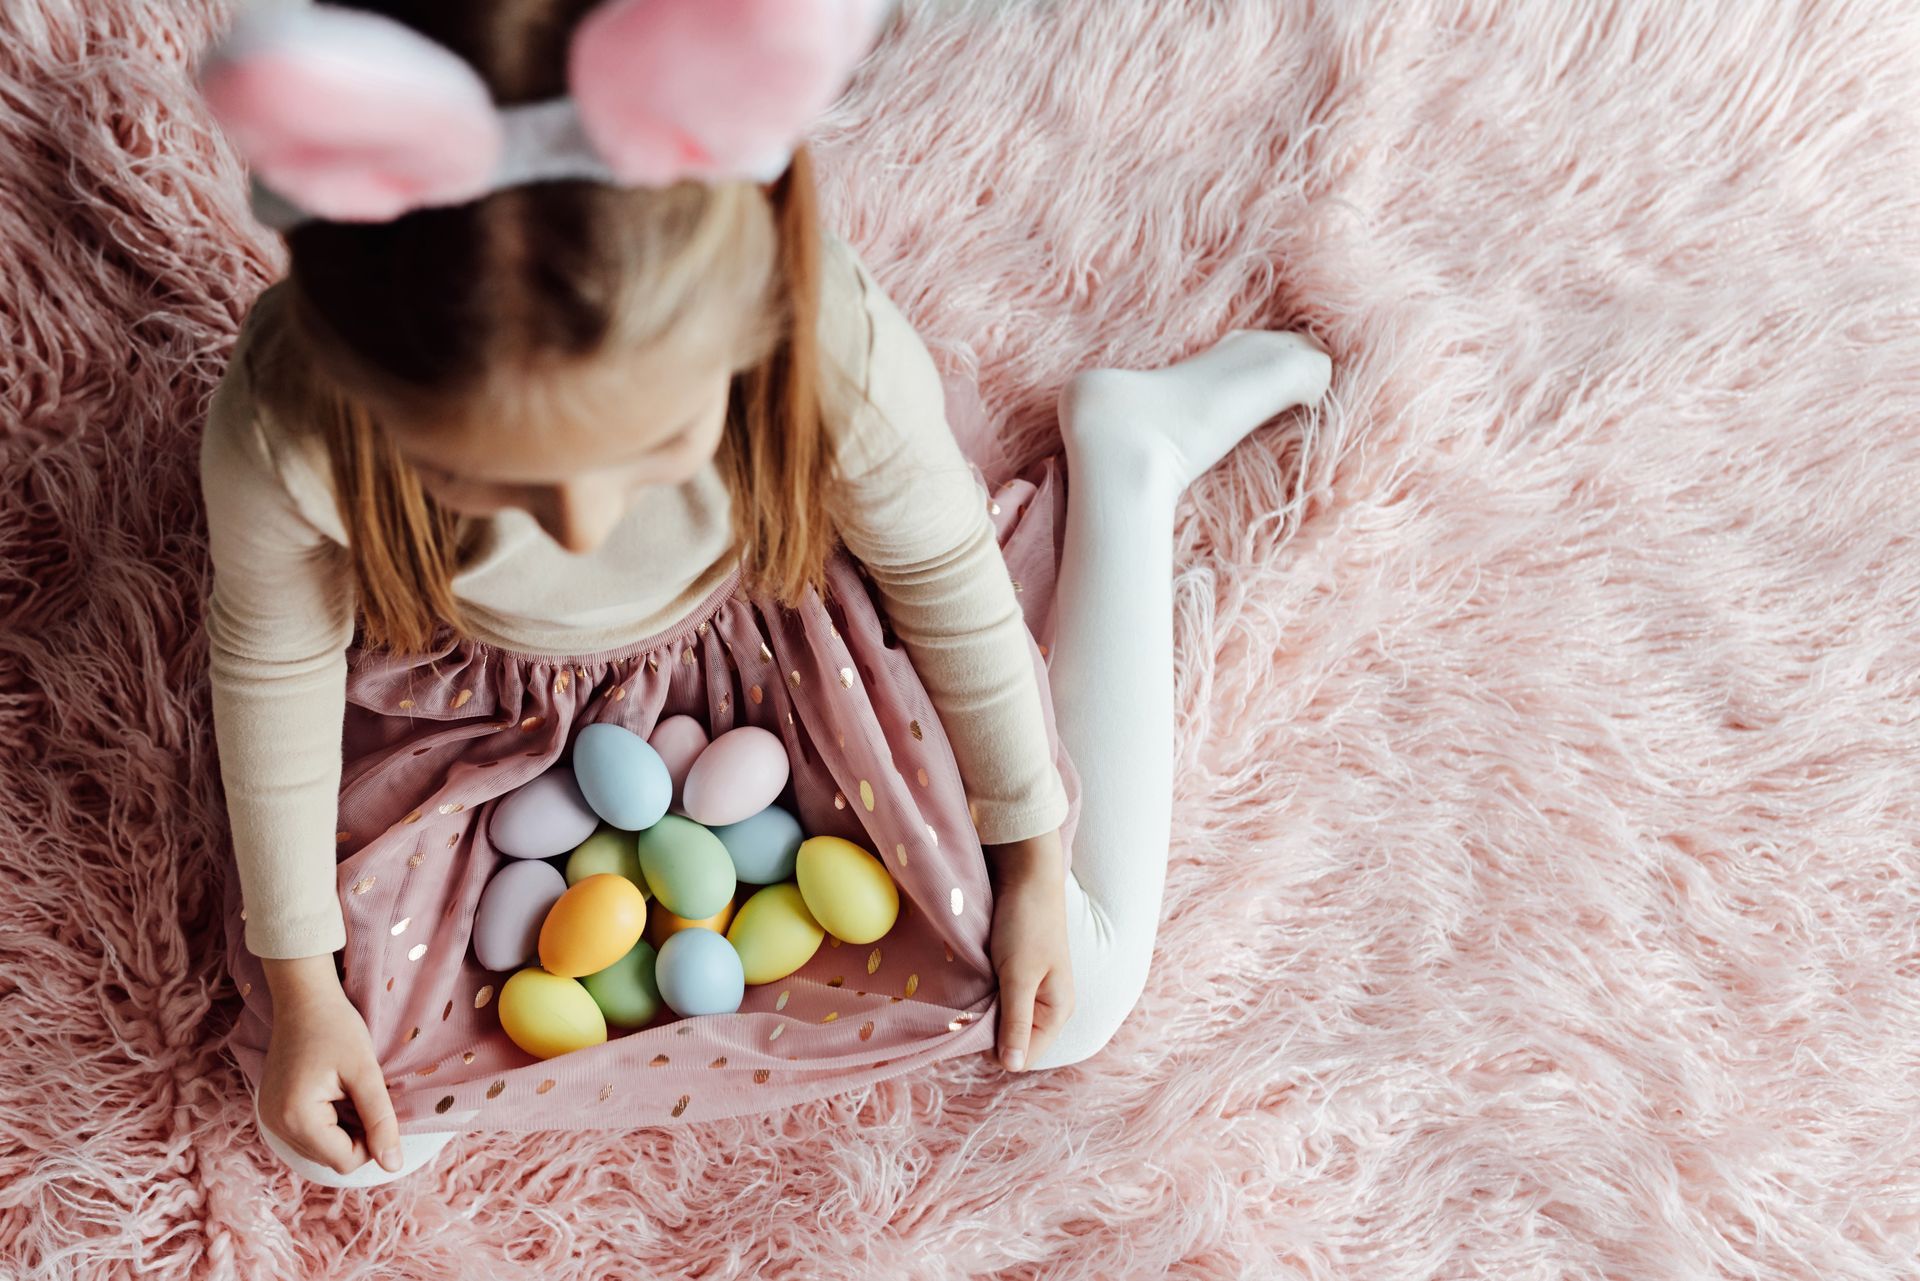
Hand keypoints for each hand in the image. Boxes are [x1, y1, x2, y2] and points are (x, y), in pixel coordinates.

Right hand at [257, 955, 402, 1176]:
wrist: (304, 1000)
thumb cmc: (337, 1029)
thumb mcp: (366, 1073)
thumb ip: (380, 1120)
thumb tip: (393, 1166)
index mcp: (296, 1119)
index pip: (344, 1161)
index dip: (371, 1141)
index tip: (376, 1104)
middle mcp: (275, 1126)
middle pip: (331, 1158)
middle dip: (356, 1134)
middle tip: (361, 1092)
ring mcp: (270, 1120)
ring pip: (321, 1149)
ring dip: (343, 1129)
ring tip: (345, 1090)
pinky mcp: (272, 1112)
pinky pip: (308, 1135)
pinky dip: (327, 1122)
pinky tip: (332, 1092)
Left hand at [983, 829, 1072, 1072]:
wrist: (1025, 873)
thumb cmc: (1027, 923)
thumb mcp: (1019, 975)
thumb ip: (1016, 1021)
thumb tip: (1012, 1068)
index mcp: (1057, 1011)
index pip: (1023, 1055)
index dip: (995, 1049)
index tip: (967, 1030)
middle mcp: (1045, 1005)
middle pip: (1010, 1039)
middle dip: (985, 1028)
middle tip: (960, 1010)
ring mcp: (1029, 988)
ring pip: (998, 1017)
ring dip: (979, 1010)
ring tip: (961, 994)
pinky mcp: (1012, 972)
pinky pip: (993, 997)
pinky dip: (978, 994)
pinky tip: (965, 982)